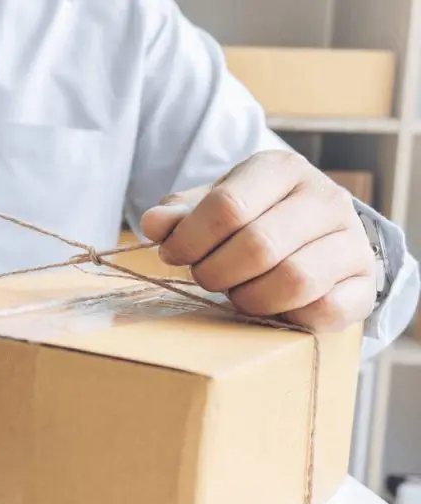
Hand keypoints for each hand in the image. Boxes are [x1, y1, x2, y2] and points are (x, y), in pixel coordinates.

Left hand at [140, 150, 376, 331]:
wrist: (317, 234)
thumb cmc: (255, 216)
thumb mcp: (215, 204)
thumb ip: (182, 214)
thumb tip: (153, 224)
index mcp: (282, 169)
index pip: (227, 206)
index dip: (190, 240)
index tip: (174, 254)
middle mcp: (325, 198)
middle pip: (257, 246)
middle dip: (216, 272)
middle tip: (206, 278)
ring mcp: (352, 240)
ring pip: (293, 280)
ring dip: (250, 298)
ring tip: (237, 292)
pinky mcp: (366, 283)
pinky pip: (325, 310)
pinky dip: (289, 317)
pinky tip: (273, 307)